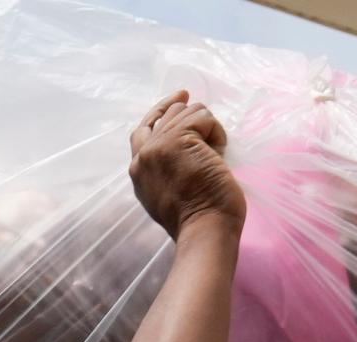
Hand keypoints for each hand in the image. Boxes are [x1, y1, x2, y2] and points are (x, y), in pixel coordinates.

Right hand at [129, 90, 242, 236]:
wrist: (205, 229)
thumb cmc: (198, 218)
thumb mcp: (169, 190)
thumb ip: (166, 165)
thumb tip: (186, 138)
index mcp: (138, 170)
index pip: (144, 128)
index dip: (163, 109)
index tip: (182, 97)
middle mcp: (143, 155)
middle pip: (170, 114)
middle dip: (194, 123)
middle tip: (210, 147)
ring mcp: (158, 145)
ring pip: (189, 111)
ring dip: (208, 130)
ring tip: (214, 157)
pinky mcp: (178, 139)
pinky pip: (203, 117)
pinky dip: (217, 133)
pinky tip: (218, 155)